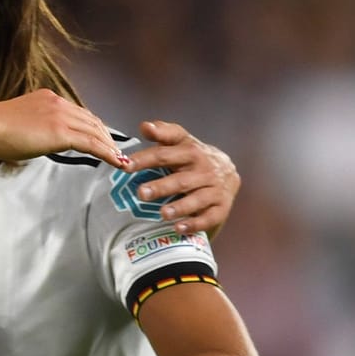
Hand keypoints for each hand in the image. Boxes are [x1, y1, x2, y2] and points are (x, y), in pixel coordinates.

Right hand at [0, 90, 129, 166]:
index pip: (77, 113)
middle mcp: (58, 102)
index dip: (92, 127)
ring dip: (109, 146)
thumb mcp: (17, 124)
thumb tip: (39, 140)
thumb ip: (34, 128)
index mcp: (47, 98)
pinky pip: (91, 143)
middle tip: (115, 150)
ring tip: (119, 159)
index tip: (100, 138)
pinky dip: (106, 152)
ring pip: (95, 131)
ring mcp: (60, 115)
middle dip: (106, 136)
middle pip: (91, 120)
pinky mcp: (60, 131)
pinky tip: (115, 161)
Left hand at [127, 121, 238, 236]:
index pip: (166, 154)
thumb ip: (163, 133)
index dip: (146, 158)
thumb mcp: (181, 142)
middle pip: (181, 179)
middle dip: (161, 187)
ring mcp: (214, 190)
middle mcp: (204, 170)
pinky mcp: (220, 208)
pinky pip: (208, 217)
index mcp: (191, 152)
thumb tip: (144, 126)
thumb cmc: (193, 158)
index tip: (126, 165)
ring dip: (179, 207)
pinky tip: (179, 228)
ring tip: (162, 213)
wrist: (228, 173)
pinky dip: (195, 223)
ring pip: (196, 199)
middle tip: (141, 193)